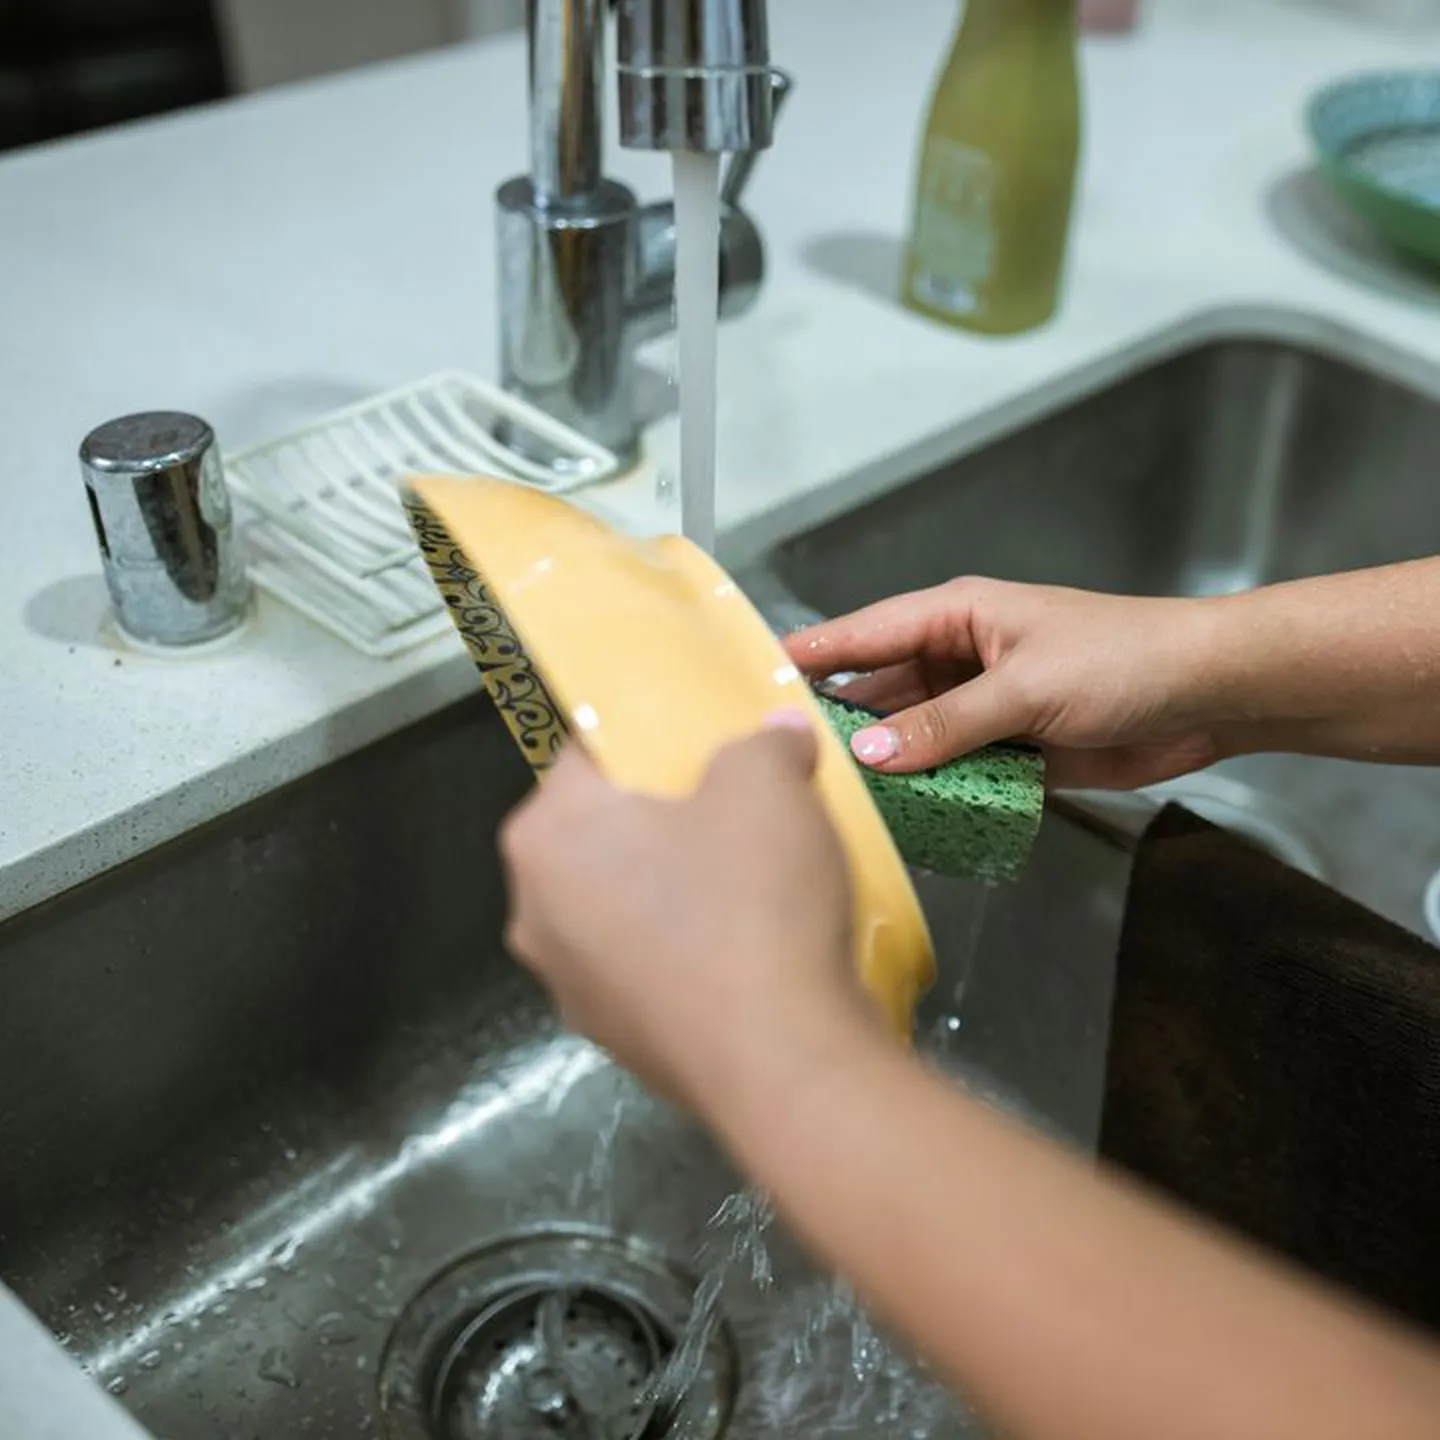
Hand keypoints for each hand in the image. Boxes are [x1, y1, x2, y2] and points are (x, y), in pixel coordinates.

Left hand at [499, 715, 874, 1113]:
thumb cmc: (752, 902)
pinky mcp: (614, 1042)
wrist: (782, 1063)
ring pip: (622, 906)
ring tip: (749, 882)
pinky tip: (747, 952)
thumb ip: (763, 743)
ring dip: (672, 888)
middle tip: (734, 808)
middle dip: (661, 817)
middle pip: (600, 835)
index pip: (587, 755)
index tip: (704, 744)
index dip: (650, 739)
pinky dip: (686, 951)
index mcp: (545, 836)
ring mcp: (568, 987)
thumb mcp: (767, 786)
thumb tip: (775, 734)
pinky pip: (648, 968)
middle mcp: (532, 911)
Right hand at [785, 578, 1227, 789]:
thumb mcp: (1026, 688)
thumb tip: (871, 752)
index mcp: (958, 615)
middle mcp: (961, 657)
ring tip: (831, 796)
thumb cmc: (1124, 660)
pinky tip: (899, 817)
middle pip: (882, 691)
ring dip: (887, 765)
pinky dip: (931, 792)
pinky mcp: (1010, 749)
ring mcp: (984, 706)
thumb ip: (946, 724)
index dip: (811, 655)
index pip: (865, 633)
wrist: (1208, 696)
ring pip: (914, 737)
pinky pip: (953, 771)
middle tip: (785, 759)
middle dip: (842, 723)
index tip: (753, 676)